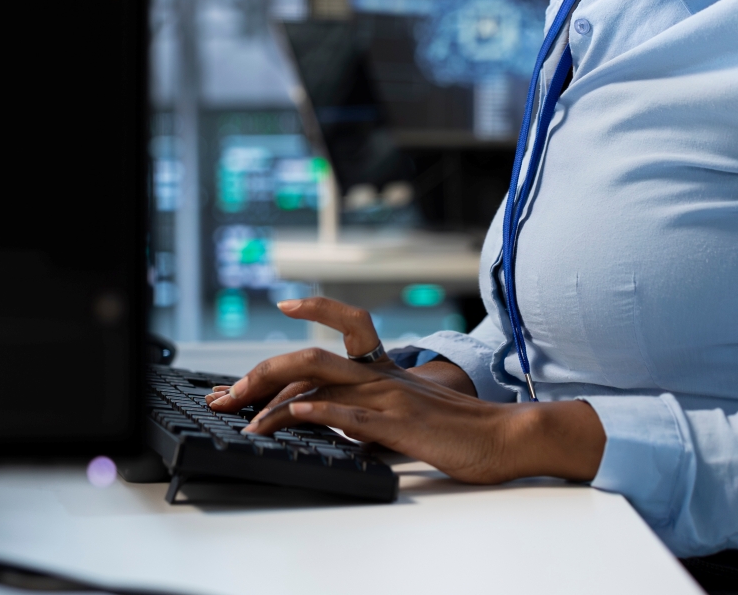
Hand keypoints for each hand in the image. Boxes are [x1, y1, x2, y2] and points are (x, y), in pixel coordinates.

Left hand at [203, 296, 605, 485]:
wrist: (508, 437)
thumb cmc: (463, 431)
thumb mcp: (410, 414)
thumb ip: (374, 413)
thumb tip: (340, 424)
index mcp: (387, 370)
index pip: (350, 321)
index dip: (318, 305)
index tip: (286, 301)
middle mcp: (383, 376)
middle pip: (312, 356)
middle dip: (262, 372)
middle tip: (229, 392)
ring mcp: (389, 398)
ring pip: (321, 383)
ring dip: (273, 399)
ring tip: (242, 412)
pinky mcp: (398, 425)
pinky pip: (350, 414)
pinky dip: (317, 412)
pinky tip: (292, 414)